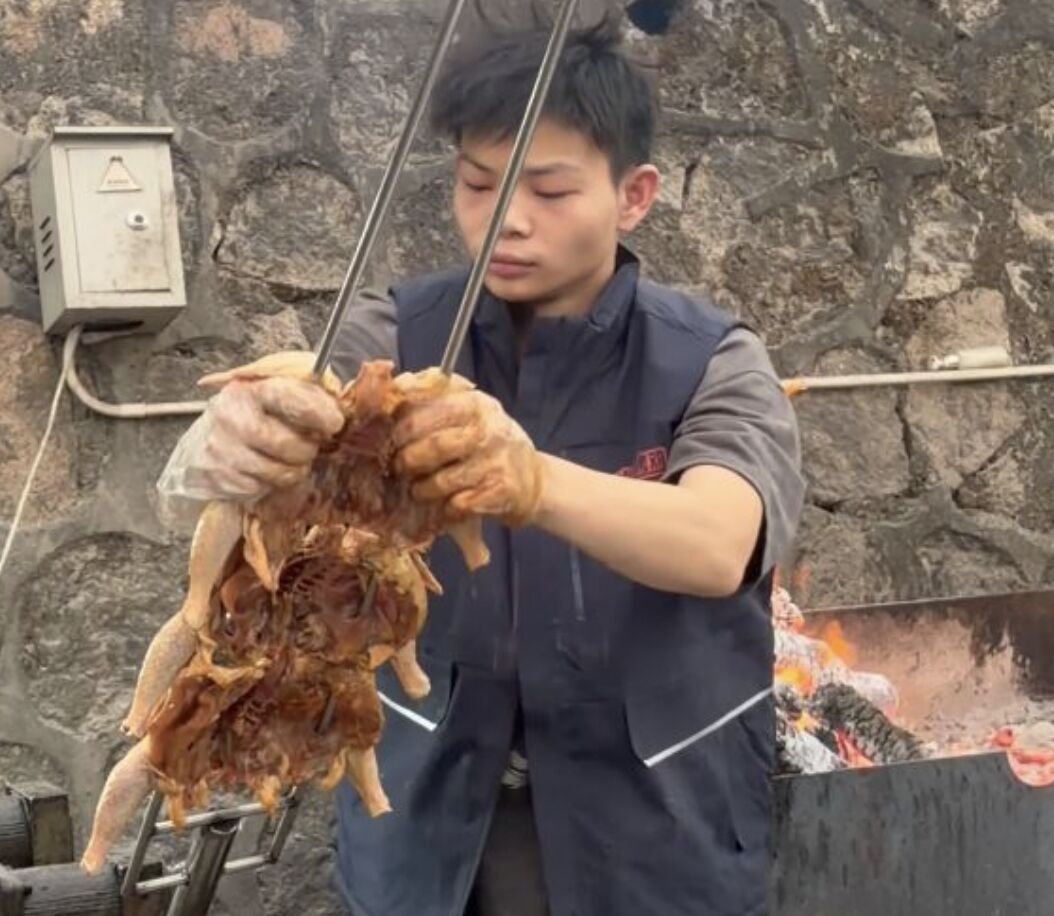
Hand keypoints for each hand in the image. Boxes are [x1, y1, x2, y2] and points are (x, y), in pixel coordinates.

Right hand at [159, 375, 344, 503]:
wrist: (208, 435)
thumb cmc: (255, 412)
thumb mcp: (279, 390)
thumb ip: (308, 393)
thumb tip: (343, 403)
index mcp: (250, 388)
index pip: (287, 397)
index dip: (318, 412)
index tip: (334, 423)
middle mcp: (230, 415)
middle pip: (284, 443)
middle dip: (306, 449)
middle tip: (310, 447)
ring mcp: (220, 447)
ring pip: (275, 472)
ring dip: (292, 471)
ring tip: (291, 461)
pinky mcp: (216, 475)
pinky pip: (257, 488)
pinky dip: (269, 484)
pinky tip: (266, 470)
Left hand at [392, 386, 545, 525]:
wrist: (533, 479)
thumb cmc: (490, 442)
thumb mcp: (471, 410)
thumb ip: (435, 396)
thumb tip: (398, 383)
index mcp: (476, 404)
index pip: (426, 412)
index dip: (401, 428)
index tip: (392, 439)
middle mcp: (488, 430)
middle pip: (432, 447)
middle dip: (407, 461)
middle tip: (400, 467)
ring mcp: (495, 462)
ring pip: (440, 481)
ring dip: (422, 489)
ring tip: (419, 489)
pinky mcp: (499, 492)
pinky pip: (457, 504)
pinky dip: (445, 508)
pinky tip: (445, 505)